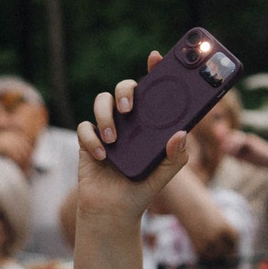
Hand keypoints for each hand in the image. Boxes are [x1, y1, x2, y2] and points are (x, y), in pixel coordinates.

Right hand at [72, 51, 186, 217]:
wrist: (113, 211)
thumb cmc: (141, 189)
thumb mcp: (165, 174)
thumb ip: (176, 156)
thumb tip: (182, 133)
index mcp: (150, 122)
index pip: (153, 90)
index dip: (155, 70)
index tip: (156, 57)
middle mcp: (128, 120)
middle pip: (124, 88)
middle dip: (126, 90)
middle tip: (129, 108)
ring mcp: (107, 128)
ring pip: (101, 101)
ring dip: (106, 116)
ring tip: (113, 140)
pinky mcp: (88, 140)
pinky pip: (85, 128)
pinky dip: (92, 139)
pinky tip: (102, 156)